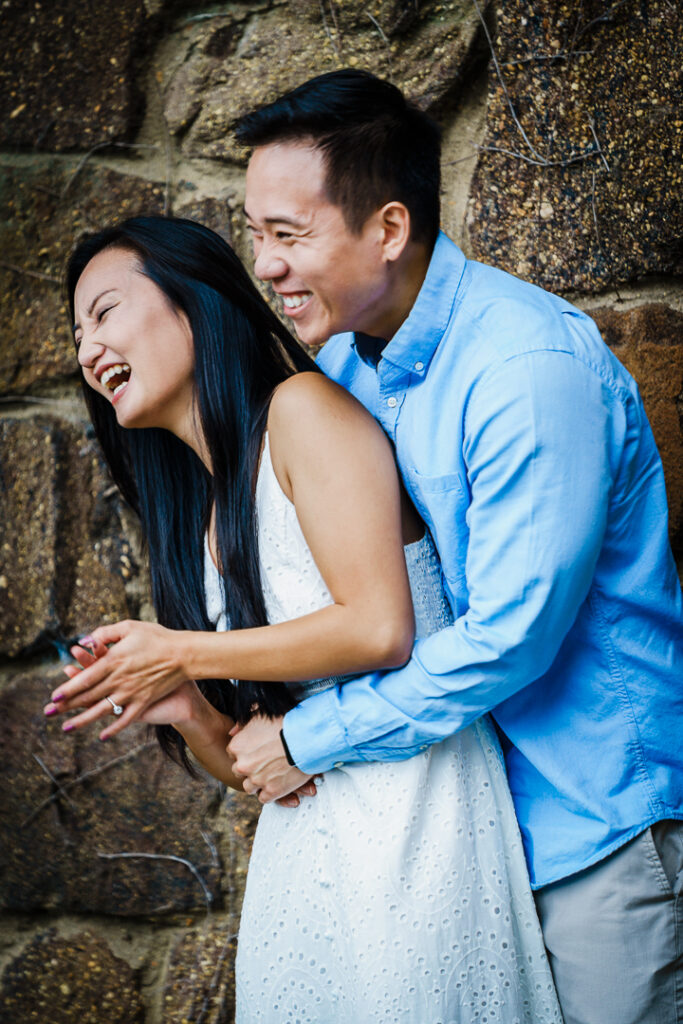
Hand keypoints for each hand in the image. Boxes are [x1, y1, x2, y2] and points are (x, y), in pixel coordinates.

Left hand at [44, 620, 188, 739]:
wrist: (185, 654)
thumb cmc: (158, 637)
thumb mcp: (131, 627)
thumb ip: (106, 632)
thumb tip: (86, 640)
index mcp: (114, 660)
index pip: (85, 678)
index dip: (68, 688)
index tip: (53, 696)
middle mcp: (120, 680)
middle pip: (88, 695)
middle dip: (66, 706)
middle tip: (48, 713)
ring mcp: (132, 693)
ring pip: (102, 710)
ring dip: (82, 721)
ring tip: (66, 728)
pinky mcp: (144, 701)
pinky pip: (126, 719)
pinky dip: (114, 729)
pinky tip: (102, 737)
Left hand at [228, 714, 311, 803]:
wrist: (306, 737)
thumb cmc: (285, 722)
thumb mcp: (259, 714)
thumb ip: (242, 723)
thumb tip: (232, 732)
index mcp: (237, 746)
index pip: (233, 754)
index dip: (246, 752)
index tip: (256, 751)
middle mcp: (243, 765)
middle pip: (240, 771)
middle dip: (250, 767)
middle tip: (266, 761)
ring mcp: (257, 780)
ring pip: (250, 787)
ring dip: (258, 782)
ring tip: (273, 773)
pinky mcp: (272, 791)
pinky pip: (264, 798)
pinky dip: (270, 792)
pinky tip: (278, 782)